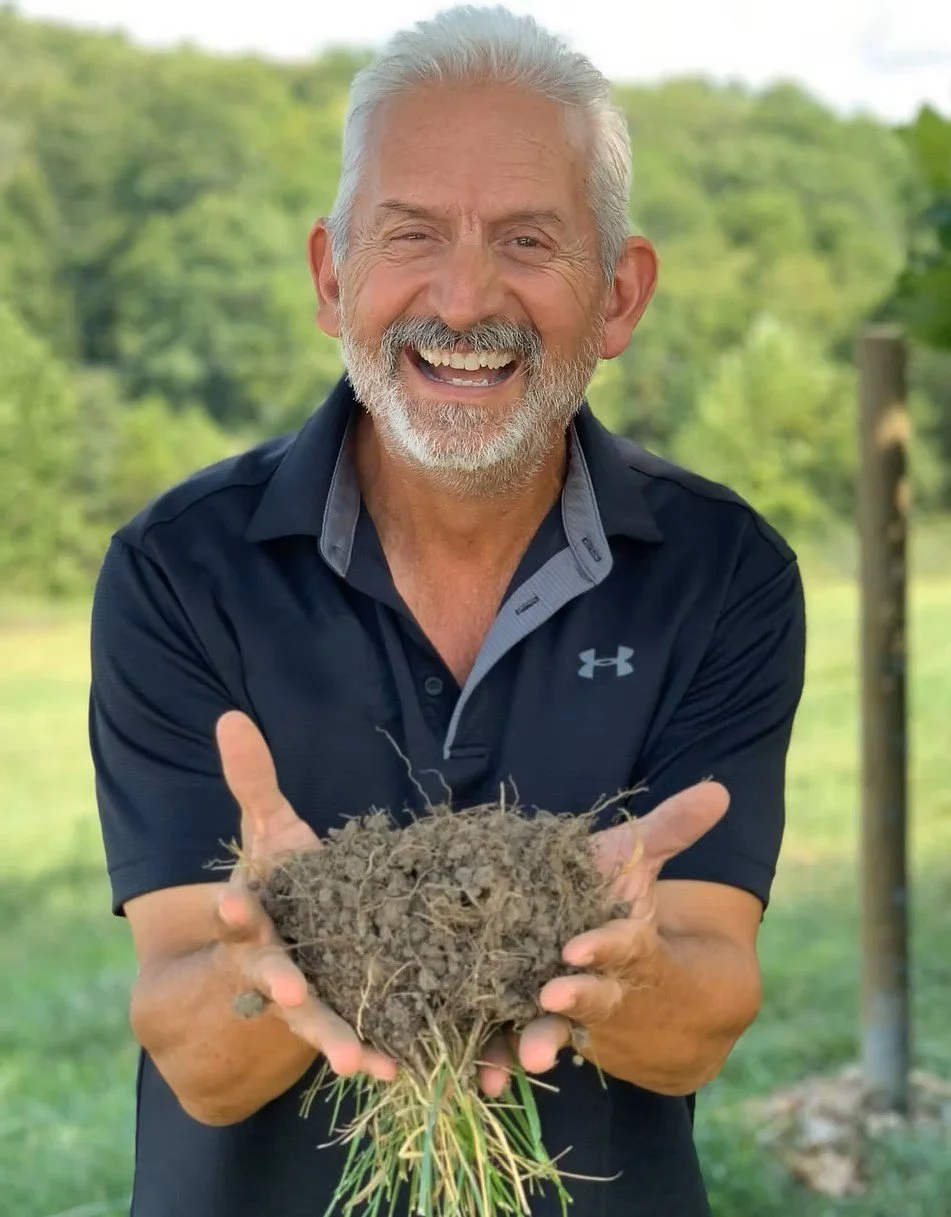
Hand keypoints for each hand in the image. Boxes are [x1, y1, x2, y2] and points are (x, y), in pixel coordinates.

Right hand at [215, 710, 396, 1082]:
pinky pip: (360, 1033)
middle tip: (294, 996)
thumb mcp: (267, 828)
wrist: (291, 934)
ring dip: (335, 1038)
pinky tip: (402, 1068)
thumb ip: (252, 780)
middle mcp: (273, 960)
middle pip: (273, 976)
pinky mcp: (345, 1011)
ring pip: (316, 1020)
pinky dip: (379, 1051)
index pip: (237, 913)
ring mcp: (308, 994)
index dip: (233, 910)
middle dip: (283, 985)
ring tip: (362, 1062)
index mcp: (253, 917)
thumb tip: (230, 717)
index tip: (232, 903)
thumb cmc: (281, 876)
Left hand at [478, 781, 729, 1095]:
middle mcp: (609, 987)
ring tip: (524, 1056)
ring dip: (539, 1041)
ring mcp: (575, 1016)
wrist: (658, 1001)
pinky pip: (519, 1048)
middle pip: (594, 997)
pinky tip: (481, 1079)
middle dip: (574, 999)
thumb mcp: (645, 866)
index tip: (578, 948)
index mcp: (633, 946)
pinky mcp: (539, 1028)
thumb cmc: (633, 909)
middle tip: (552, 996)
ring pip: (558, 1030)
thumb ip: (673, 829)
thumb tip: (720, 788)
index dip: (607, 947)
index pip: (626, 947)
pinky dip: (501, 1064)